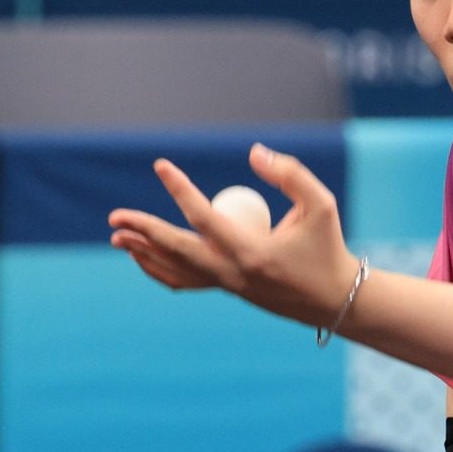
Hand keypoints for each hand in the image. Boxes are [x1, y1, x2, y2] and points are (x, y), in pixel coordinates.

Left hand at [106, 143, 361, 329]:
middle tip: (115, 217)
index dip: (180, 190)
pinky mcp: (229, 291)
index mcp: (253, 253)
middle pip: (177, 251)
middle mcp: (234, 274)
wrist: (336, 299)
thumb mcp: (322, 205)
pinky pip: (185, 283)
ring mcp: (229, 286)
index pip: (204, 218)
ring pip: (175, 272)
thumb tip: (254, 152)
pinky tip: (143, 257)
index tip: (161, 166)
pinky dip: (160, 270)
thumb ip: (290, 174)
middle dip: (143, 232)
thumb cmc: (329, 248)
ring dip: (144, 254)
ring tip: (118, 237)